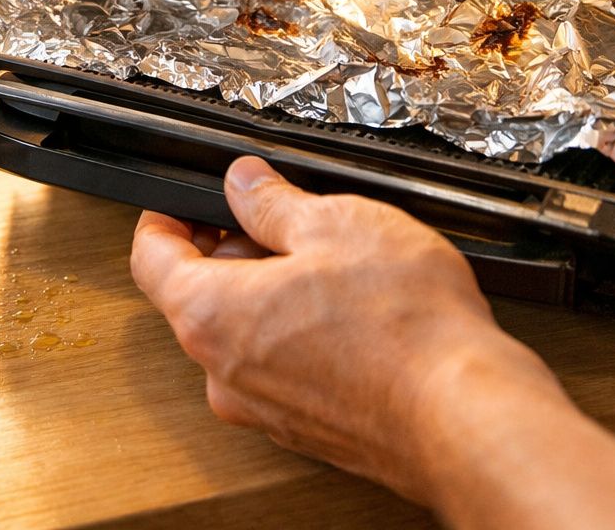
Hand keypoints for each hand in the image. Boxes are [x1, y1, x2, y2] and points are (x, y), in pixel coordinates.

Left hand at [128, 156, 566, 504]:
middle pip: (200, 299)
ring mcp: (266, 410)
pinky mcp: (308, 430)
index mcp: (212, 316)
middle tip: (278, 220)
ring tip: (334, 266)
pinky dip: (303, 337)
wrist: (463, 413)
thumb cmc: (404, 327)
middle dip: (233, 252)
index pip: (151, 260)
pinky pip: (285, 371)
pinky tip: (355, 314)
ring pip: (246, 337)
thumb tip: (245, 184)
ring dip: (273, 296)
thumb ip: (273, 201)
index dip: (164, 218)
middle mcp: (225, 374)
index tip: (180, 201)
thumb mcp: (335, 224)